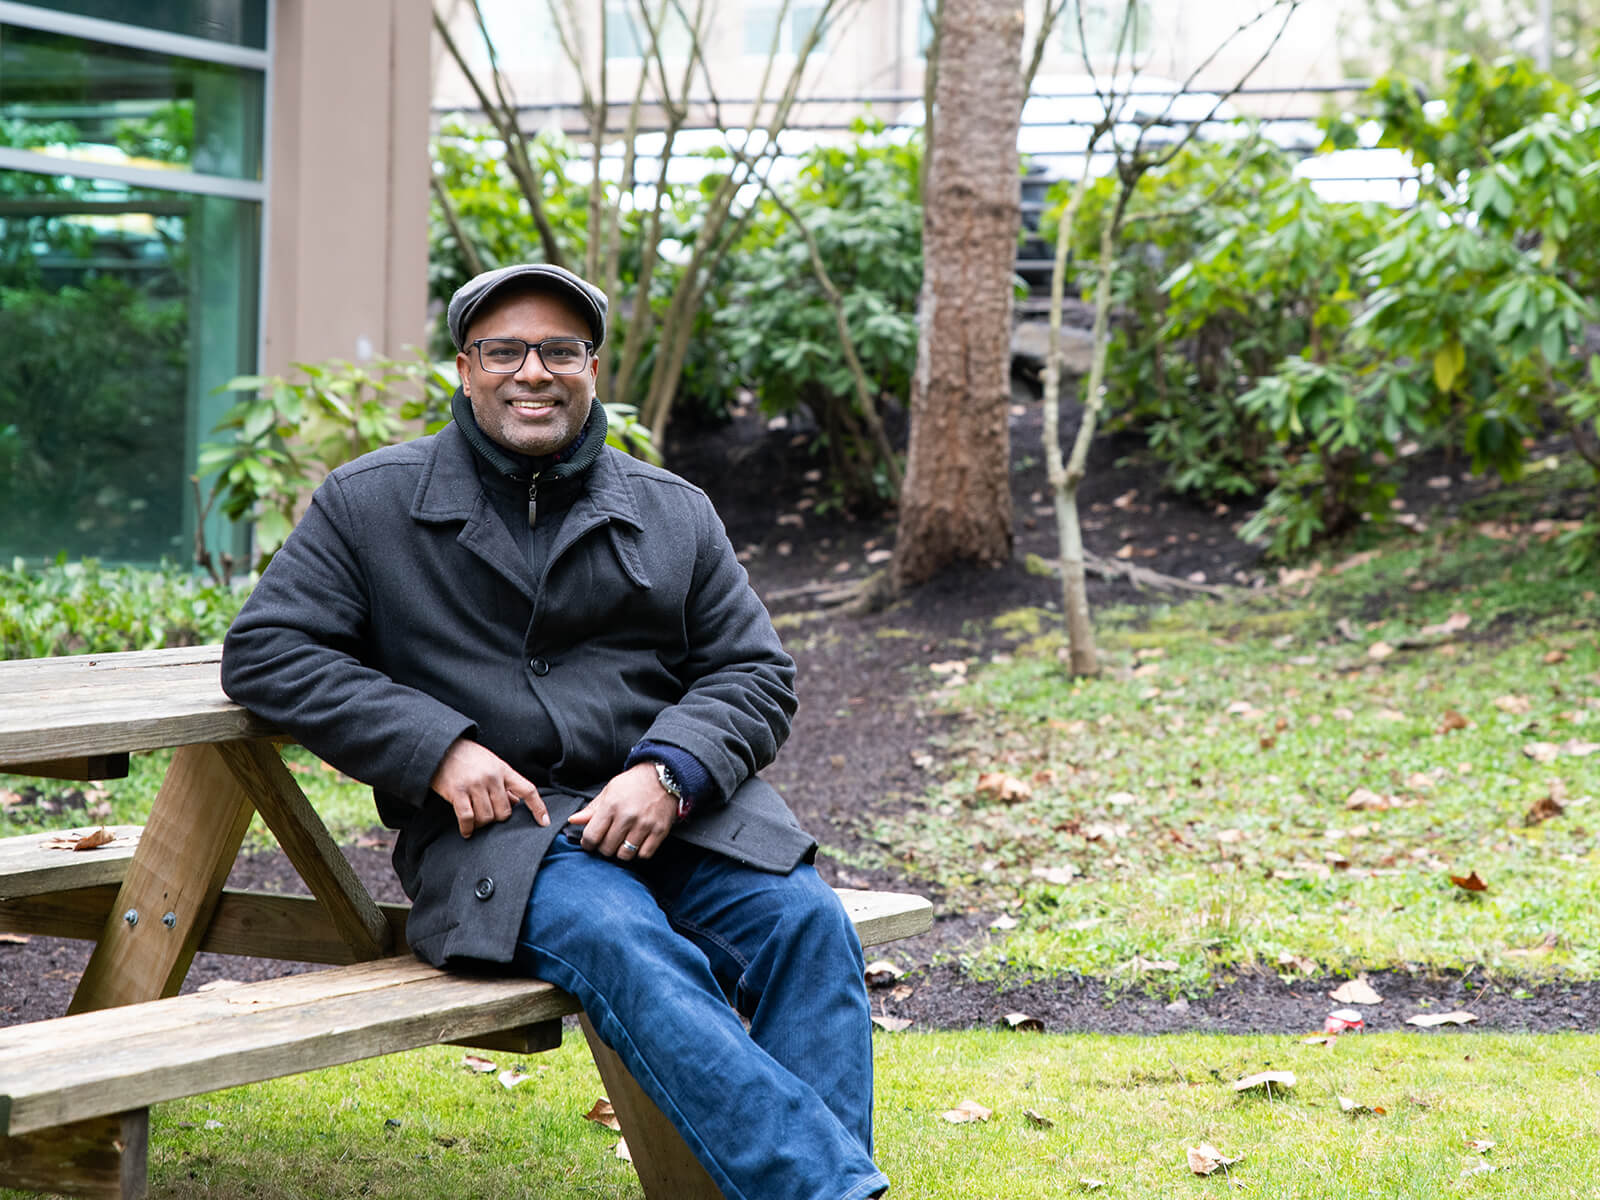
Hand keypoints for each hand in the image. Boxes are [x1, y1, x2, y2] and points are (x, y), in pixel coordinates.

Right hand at [430, 738, 546, 837]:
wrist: (442, 747)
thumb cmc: (470, 757)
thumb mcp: (493, 764)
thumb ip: (505, 784)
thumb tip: (517, 803)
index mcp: (503, 770)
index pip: (527, 790)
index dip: (538, 808)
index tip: (544, 822)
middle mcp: (491, 777)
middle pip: (505, 812)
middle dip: (498, 818)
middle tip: (489, 814)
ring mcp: (474, 785)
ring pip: (487, 817)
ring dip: (481, 823)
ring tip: (476, 819)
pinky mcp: (457, 792)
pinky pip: (467, 818)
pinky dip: (468, 828)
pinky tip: (467, 831)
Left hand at [568, 763, 677, 860]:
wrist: (664, 776)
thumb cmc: (634, 783)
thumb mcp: (610, 790)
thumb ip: (592, 809)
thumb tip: (574, 820)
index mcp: (611, 805)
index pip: (592, 836)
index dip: (587, 843)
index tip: (590, 842)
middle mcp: (627, 816)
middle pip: (607, 848)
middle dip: (604, 848)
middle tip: (607, 840)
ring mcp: (644, 825)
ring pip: (625, 854)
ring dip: (621, 852)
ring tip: (622, 842)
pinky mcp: (659, 831)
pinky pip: (644, 854)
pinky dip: (638, 852)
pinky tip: (637, 843)